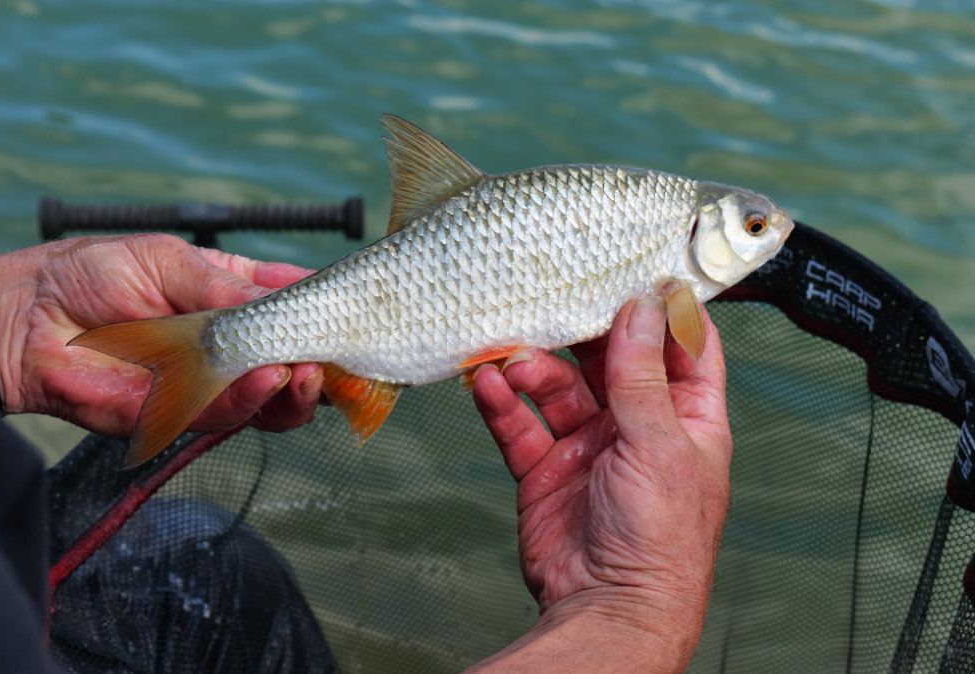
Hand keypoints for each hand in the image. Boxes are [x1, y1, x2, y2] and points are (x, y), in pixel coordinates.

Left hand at [0, 234, 321, 436]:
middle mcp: (234, 345)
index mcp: (235, 297)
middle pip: (298, 362)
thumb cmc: (92, 273)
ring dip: (301, 388)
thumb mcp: (171, 260)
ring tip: (306, 370)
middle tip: (332, 354)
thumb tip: (286, 305)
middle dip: (324, 361)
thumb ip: (229, 288)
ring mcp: (215, 383)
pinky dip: (257, 399)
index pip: (295, 308)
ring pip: (279, 399)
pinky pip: (234, 415)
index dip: (326, 312)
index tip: (352, 311)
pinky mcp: (187, 415)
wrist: (28, 319)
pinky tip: (269, 378)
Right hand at [471, 298, 731, 670]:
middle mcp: (640, 425)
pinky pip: (522, 424)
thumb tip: (641, 309)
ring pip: (557, 386)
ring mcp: (590, 445)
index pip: (683, 345)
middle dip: (582, 330)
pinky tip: (487, 384)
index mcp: (688, 416)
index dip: (663, 306)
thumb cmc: (661, 540)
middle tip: (553, 300)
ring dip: (532, 367)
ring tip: (510, 357)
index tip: (636, 265)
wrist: (609, 609)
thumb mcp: (660, 446)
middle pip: (611, 358)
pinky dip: (503, 403)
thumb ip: (641, 377)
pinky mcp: (547, 467)